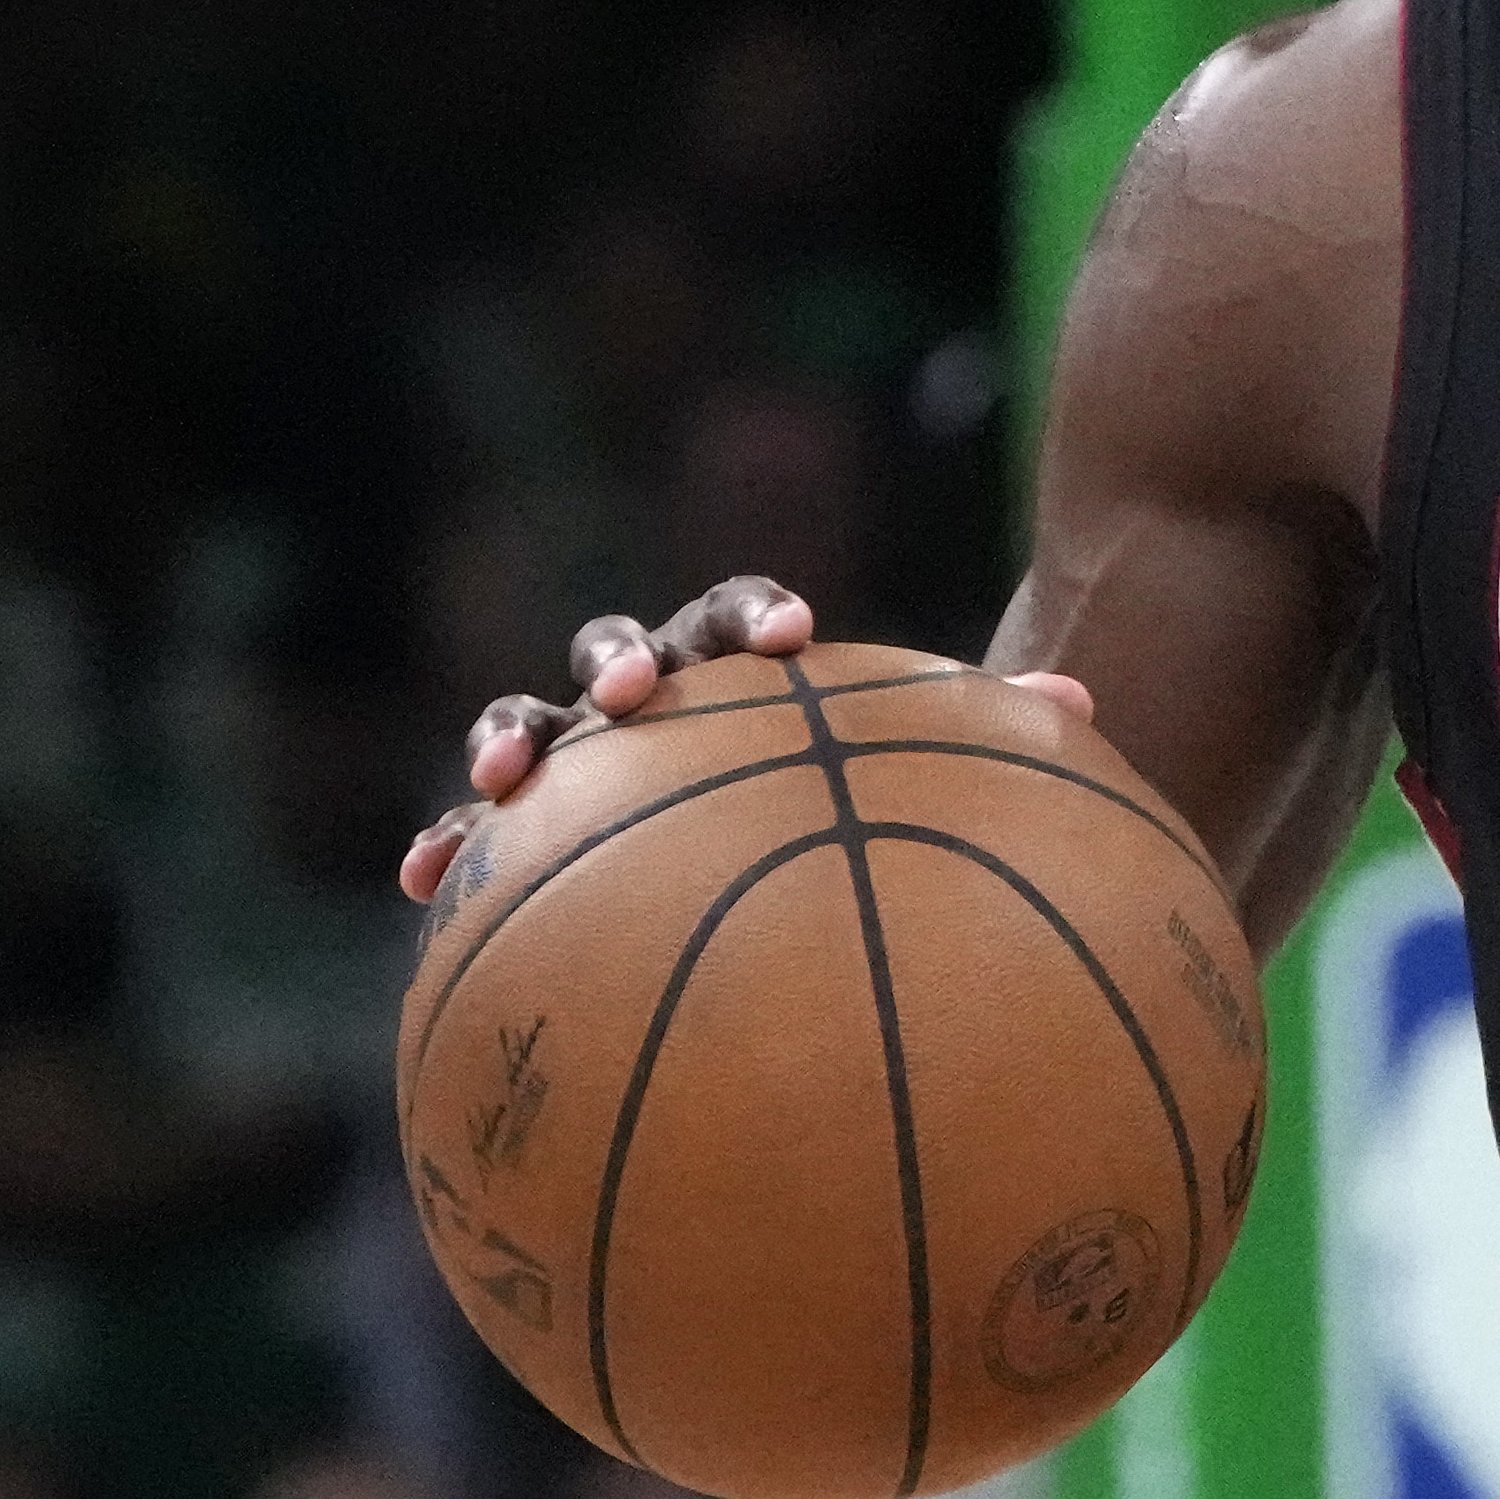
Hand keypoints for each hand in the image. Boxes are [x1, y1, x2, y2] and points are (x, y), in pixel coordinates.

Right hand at [402, 577, 1094, 903]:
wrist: (762, 863)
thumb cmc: (846, 812)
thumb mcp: (915, 784)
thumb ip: (977, 740)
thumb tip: (1077, 700)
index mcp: (739, 674)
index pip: (742, 620)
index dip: (754, 613)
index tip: (788, 636)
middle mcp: (652, 702)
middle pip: (621, 649)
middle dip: (620, 657)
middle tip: (636, 688)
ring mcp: (578, 763)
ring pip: (527, 723)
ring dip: (510, 736)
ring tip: (503, 777)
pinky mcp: (519, 837)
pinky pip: (471, 839)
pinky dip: (444, 847)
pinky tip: (422, 884)